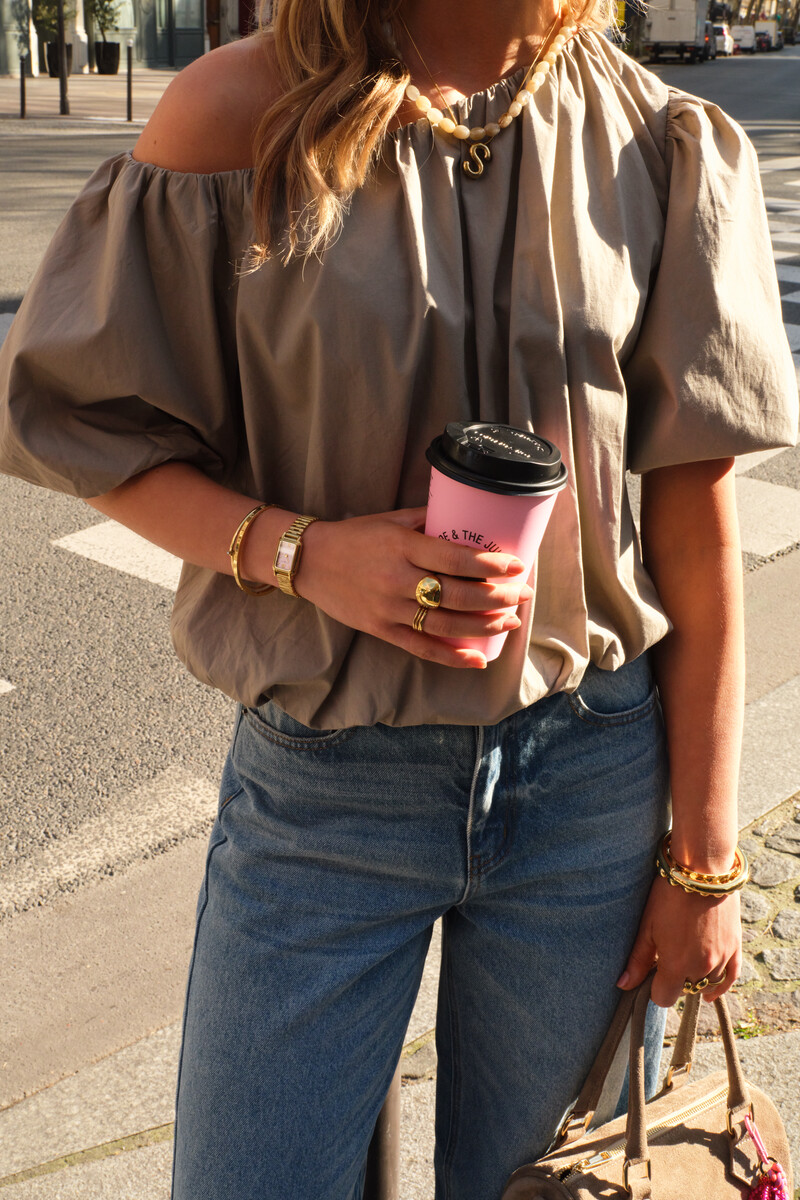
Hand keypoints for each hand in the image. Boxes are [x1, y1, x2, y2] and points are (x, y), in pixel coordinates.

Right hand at [296, 506, 533, 668]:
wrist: (309, 561)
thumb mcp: (391, 519)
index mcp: (402, 546)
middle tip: (523, 594)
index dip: (490, 564)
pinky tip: (478, 659)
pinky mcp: (380, 629)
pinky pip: (422, 647)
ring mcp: (388, 608)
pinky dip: (452, 656)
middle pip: (457, 594)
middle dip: (498, 596)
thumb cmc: (355, 536)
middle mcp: (397, 579)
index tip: (517, 566)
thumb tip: (468, 518)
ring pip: (446, 623)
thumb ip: (428, 519)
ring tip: (510, 621)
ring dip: (484, 626)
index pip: (455, 558)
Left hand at [616, 876, 741, 1007]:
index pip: (664, 998)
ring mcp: (721, 959)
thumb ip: (638, 960)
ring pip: (706, 984)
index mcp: (676, 965)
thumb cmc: (668, 896)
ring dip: (694, 978)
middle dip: (674, 980)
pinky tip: (709, 993)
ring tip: (683, 961)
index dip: (655, 989)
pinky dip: (720, 987)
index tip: (651, 975)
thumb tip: (623, 985)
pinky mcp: (735, 947)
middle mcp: (701, 968)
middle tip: (666, 959)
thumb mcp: (648, 927)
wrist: (702, 871)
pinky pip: (730, 978)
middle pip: (684, 990)